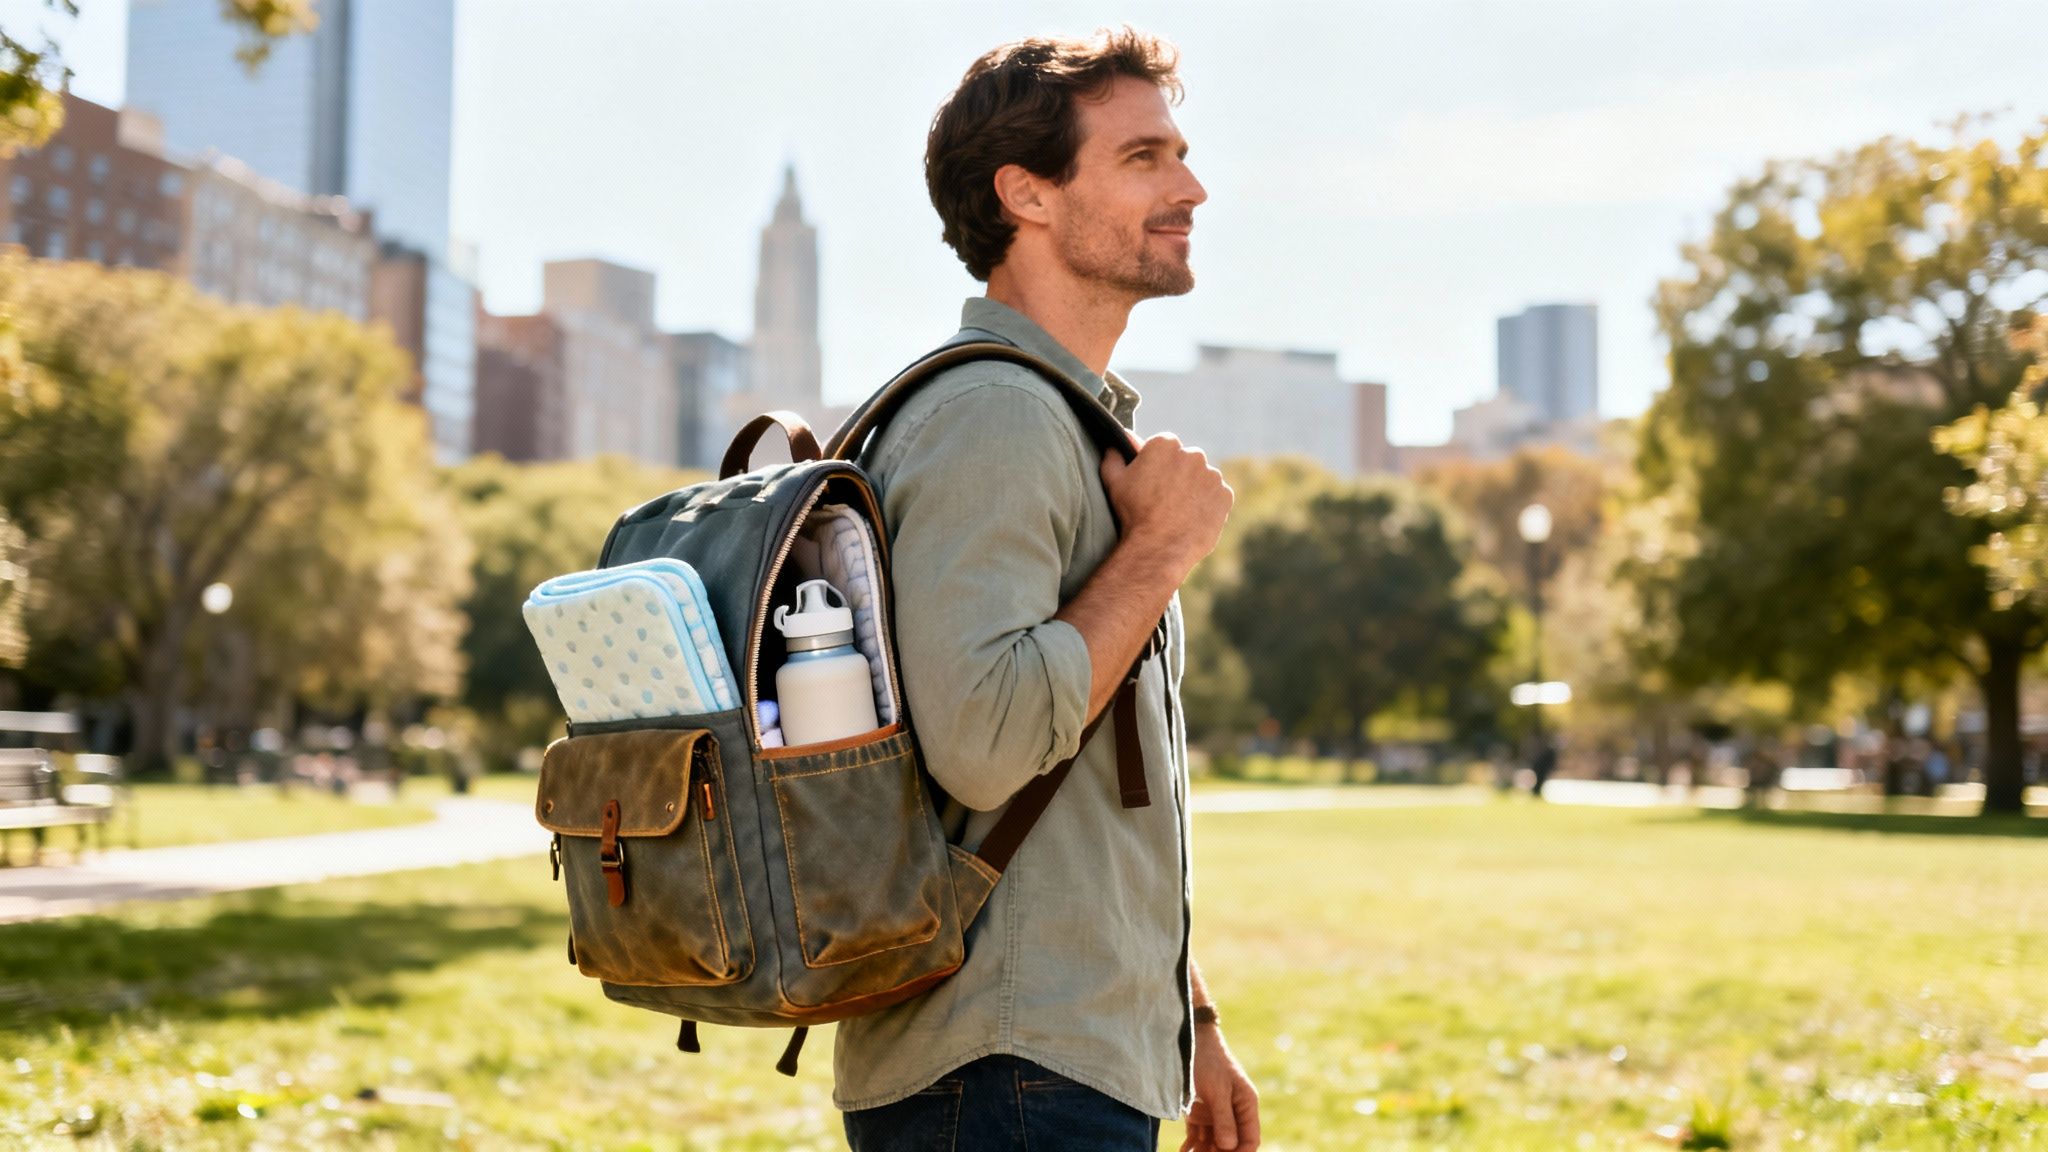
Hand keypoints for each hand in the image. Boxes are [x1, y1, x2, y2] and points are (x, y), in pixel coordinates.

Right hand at [1099, 433, 1233, 580]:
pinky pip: (1217, 497)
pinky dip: (1208, 506)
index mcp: (1166, 444)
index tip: (1152, 482)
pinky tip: (1191, 519)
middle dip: (1178, 475)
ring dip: (1194, 491)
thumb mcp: (1114, 481)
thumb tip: (1114, 446)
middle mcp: (1193, 454)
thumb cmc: (1133, 513)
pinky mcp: (1225, 496)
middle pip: (1186, 461)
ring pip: (1203, 479)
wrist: (1157, 548)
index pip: (1165, 448)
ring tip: (1178, 513)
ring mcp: (1212, 475)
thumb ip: (1114, 457)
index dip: (1157, 465)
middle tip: (1164, 499)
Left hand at [1180, 1024, 1259, 1151]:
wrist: (1187, 1039)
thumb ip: (1224, 1118)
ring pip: (1214, 1143)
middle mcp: (1233, 1111)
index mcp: (1246, 1104)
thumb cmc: (1207, 1060)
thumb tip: (1230, 1147)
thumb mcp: (1217, 1089)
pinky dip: (1192, 1145)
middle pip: (1231, 1144)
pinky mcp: (1200, 1112)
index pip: (1250, 1139)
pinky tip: (1184, 1151)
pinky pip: (1198, 1135)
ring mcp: (1216, 1112)